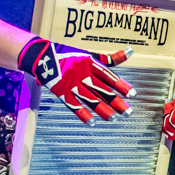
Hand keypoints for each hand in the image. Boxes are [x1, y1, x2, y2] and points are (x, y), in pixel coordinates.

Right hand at [17, 37, 134, 123]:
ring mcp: (71, 84)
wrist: (42, 56)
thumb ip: (109, 58)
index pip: (108, 76)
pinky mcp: (61, 92)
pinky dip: (82, 114)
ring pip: (89, 98)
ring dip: (101, 109)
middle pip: (101, 89)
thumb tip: (130, 51)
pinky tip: (92, 122)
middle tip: (128, 112)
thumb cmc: (69, 55)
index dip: (120, 85)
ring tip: (113, 119)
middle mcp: (82, 74)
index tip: (132, 94)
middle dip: (115, 101)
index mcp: (89, 63)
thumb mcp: (89, 54)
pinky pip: (73, 104)